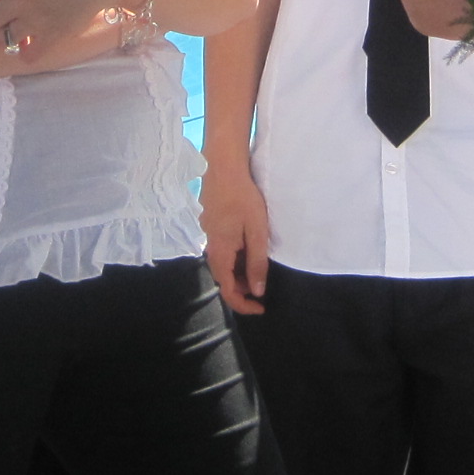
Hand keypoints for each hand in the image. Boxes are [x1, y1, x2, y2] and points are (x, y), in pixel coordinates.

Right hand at [200, 161, 272, 314]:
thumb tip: (257, 292)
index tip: (261, 308)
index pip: (228, 290)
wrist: (223, 167)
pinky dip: (235, 258)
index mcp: (220, 253)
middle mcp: (210, 247)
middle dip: (243, 289)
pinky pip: (222, 250)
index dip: (244, 304)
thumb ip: (257, 263)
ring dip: (239, 273)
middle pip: (223, 278)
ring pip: (223, 264)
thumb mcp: (257, 232)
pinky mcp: (211, 224)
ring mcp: (209, 235)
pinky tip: (247, 247)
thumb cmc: (243, 198)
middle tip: (264, 287)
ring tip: (259, 268)